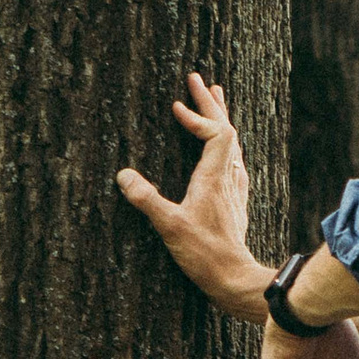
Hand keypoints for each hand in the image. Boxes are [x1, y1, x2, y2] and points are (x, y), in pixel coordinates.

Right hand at [117, 74, 268, 317]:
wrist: (234, 278)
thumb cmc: (204, 254)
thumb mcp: (169, 226)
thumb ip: (146, 199)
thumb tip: (123, 175)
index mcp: (214, 178)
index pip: (215, 133)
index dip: (198, 116)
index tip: (176, 106)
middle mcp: (228, 178)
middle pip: (226, 130)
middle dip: (210, 104)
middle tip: (198, 80)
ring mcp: (234, 190)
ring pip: (232, 144)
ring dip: (220, 119)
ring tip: (214, 99)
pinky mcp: (235, 202)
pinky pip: (233, 162)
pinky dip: (224, 144)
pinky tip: (223, 149)